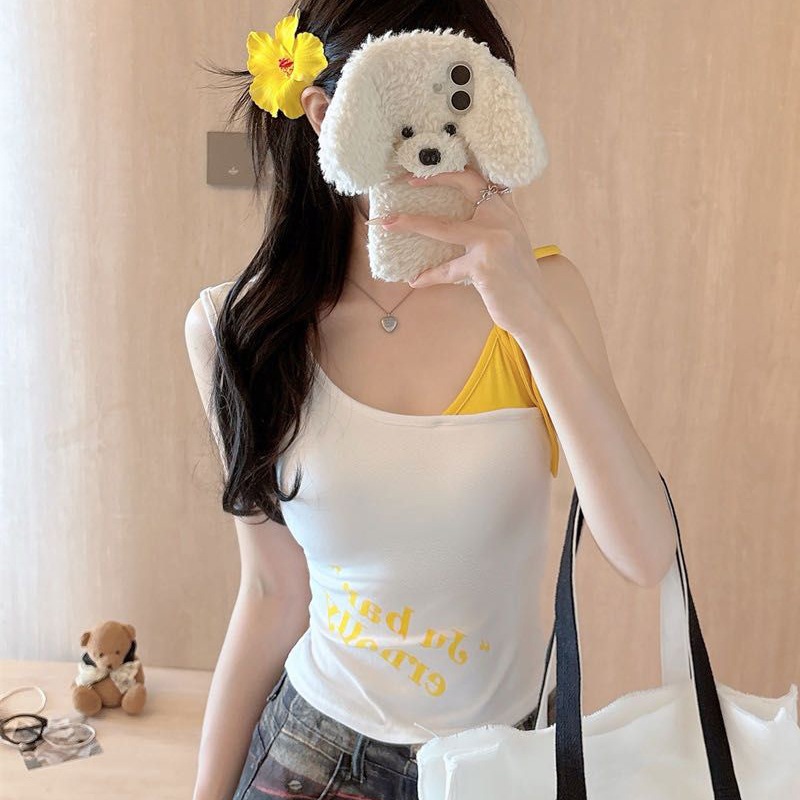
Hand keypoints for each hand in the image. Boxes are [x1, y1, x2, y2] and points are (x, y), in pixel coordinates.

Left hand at [374, 166, 548, 336]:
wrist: (536, 312)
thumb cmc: (518, 284)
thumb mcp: (511, 248)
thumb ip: (492, 231)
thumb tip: (459, 225)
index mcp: (508, 215)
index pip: (481, 180)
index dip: (454, 172)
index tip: (430, 173)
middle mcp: (504, 221)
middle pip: (465, 186)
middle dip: (433, 179)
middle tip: (406, 181)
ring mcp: (493, 241)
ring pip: (443, 227)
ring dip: (412, 224)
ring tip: (389, 223)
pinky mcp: (483, 265)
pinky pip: (446, 269)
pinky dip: (429, 276)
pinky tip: (416, 280)